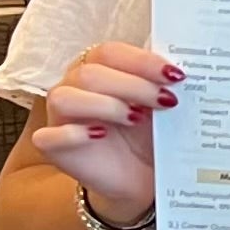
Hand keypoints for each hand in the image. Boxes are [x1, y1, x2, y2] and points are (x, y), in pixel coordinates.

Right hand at [19, 40, 172, 224]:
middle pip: (90, 73)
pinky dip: (74, 134)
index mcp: (99, 68)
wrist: (142, 176)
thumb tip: (181, 69)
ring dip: (105, 105)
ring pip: (65, 98)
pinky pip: (49, 136)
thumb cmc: (148, 135)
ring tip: (136, 118)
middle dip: (133, 86)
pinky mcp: (51, 146)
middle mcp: (74, 86)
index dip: (142, 61)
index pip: (110, 52)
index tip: (175, 75)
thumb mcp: (161, 108)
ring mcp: (59, 116)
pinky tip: (100, 135)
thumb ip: (164, 85)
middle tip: (167, 101)